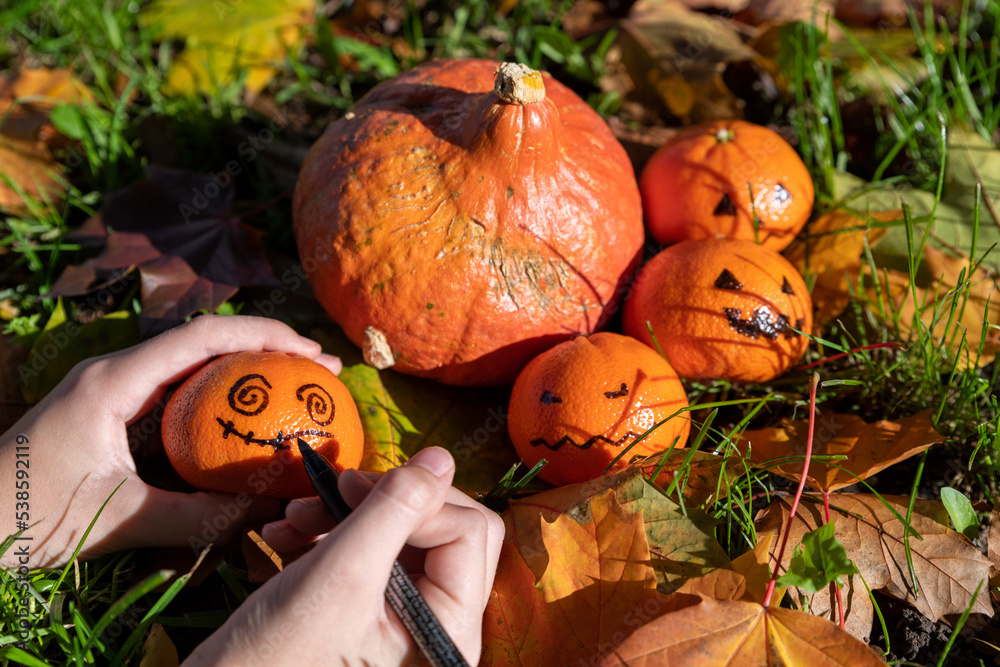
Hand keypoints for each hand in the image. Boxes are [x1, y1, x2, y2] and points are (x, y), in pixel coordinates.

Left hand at [0, 315, 341, 567]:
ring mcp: (110, 388)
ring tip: (293, 387)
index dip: (264, 335)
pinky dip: (216, 398)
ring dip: (242, 369)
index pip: (202, 336)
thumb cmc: (29, 515)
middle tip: (318, 369)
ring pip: (189, 362)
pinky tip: (241, 421)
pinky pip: (173, 390)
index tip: (311, 352)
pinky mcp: (108, 409)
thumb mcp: (120, 519)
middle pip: (203, 340)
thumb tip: (264, 513)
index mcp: (115, 380)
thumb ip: (195, 517)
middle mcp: (114, 371)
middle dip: (265, 346)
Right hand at [185, 447, 504, 665]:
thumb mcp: (340, 573)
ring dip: (350, 513)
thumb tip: (440, 457)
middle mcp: (441, 622)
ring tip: (296, 517)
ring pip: (407, 532)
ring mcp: (411, 615)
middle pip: (447, 524)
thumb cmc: (276, 658)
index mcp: (450, 626)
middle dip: (387, 499)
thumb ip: (394, 510)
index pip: (469, 529)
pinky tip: (290, 535)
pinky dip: (336, 533)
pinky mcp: (379, 608)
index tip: (352, 489)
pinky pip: (377, 551)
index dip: (416, 499)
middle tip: (336, 489)